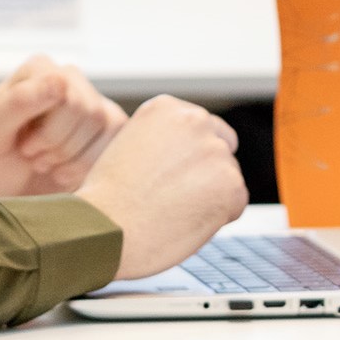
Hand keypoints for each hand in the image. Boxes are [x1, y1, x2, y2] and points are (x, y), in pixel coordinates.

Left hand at [0, 57, 126, 199]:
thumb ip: (20, 101)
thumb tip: (59, 79)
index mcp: (39, 70)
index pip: (66, 90)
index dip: (49, 129)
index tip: (24, 146)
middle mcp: (68, 79)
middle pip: (88, 109)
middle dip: (60, 146)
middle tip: (34, 157)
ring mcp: (90, 103)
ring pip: (106, 124)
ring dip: (72, 158)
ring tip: (45, 163)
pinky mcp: (105, 129)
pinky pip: (117, 140)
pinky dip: (88, 166)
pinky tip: (63, 172)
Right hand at [74, 96, 248, 278]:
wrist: (104, 231)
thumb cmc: (108, 200)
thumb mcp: (130, 147)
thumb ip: (164, 142)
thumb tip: (189, 157)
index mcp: (167, 108)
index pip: (201, 129)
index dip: (188, 159)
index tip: (170, 175)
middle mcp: (195, 120)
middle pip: (220, 149)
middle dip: (205, 174)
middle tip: (172, 198)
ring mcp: (215, 151)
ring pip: (228, 178)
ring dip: (210, 197)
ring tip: (172, 212)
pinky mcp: (231, 184)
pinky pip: (235, 204)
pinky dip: (217, 219)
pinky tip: (185, 222)